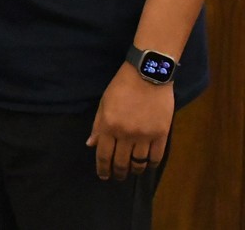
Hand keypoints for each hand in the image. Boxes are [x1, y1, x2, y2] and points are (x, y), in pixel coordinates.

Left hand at [86, 63, 173, 180]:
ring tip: (132, 172)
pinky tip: (148, 165)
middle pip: (121, 161)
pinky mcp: (162, 134)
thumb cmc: (122, 86)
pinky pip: (156, 156)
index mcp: (109, 126)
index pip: (104, 154)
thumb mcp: (104, 103)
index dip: (102, 168)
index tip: (103, 176)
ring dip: (135, 170)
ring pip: (139, 162)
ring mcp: (145, 135)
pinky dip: (151, 164)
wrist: (147, 75)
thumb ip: (98, 126)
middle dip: (118, 172)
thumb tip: (91, 144)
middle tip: (117, 177)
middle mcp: (126, 134)